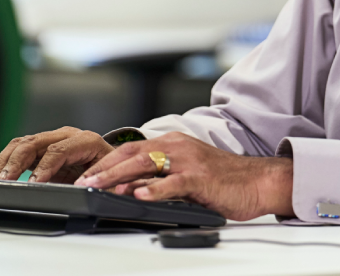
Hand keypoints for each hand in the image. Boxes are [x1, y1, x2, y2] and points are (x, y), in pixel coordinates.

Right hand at [0, 127, 114, 183]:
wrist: (114, 163)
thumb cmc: (113, 172)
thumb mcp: (111, 178)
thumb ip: (98, 182)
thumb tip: (83, 188)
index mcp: (88, 141)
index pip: (61, 150)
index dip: (45, 167)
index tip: (33, 183)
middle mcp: (69, 136)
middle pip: (37, 143)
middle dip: (18, 162)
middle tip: (6, 182)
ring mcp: (54, 140)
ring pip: (25, 143)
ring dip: (6, 161)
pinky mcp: (43, 148)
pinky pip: (20, 149)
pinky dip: (5, 161)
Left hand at [74, 132, 293, 220]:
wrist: (257, 181)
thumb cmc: (222, 180)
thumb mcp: (185, 174)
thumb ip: (159, 178)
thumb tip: (128, 189)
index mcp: (174, 144)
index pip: (132, 148)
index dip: (106, 162)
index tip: (84, 175)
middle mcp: (179, 147)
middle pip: (134, 153)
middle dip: (104, 167)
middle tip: (82, 181)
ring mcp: (190, 161)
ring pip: (148, 163)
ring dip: (120, 175)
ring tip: (99, 186)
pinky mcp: (201, 178)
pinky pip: (174, 183)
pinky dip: (155, 189)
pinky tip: (140, 195)